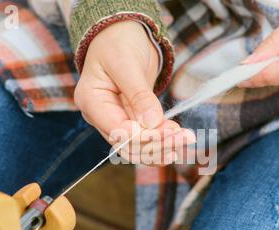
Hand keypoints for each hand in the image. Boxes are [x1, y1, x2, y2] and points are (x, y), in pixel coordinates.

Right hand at [74, 21, 194, 164]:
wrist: (122, 33)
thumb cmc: (118, 41)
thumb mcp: (126, 63)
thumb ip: (139, 94)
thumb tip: (152, 123)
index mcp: (92, 101)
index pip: (117, 131)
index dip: (143, 137)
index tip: (169, 133)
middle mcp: (101, 116)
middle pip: (128, 144)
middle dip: (157, 145)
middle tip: (184, 138)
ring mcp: (116, 119)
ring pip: (139, 146)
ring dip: (163, 146)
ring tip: (187, 140)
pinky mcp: (132, 119)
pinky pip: (147, 137)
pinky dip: (163, 140)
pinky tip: (180, 139)